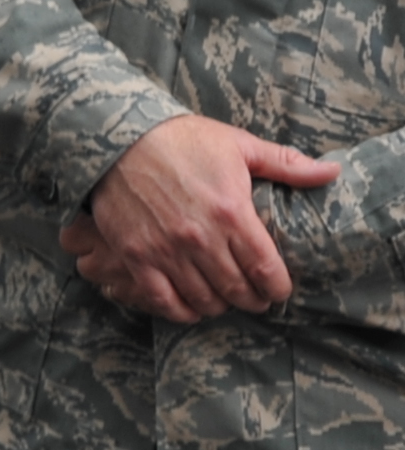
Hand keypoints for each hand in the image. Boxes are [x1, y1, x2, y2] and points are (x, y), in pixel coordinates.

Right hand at [65, 114, 336, 322]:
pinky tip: (191, 308)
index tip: (278, 291)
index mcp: (232, 212)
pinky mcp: (136, 255)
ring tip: (223, 301)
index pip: (266, 270)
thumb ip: (287, 165)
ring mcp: (166, 250)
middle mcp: (201, 237)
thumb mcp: (239, 145)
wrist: (117, 138)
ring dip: (219, 306)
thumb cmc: (182, 139)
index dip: (277, 289)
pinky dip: (181, 311)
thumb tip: (332, 172)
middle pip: (236, 290)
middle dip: (251, 301)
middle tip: (254, 300)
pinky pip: (163, 299)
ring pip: (203, 299)